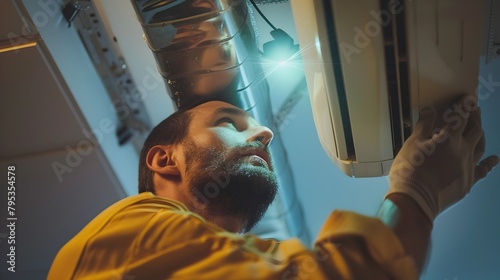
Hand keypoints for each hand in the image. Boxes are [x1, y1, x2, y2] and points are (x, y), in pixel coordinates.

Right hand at [386, 95, 498, 221]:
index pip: (460, 116)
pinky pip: (483, 170)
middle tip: (473, 110)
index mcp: (449, 138)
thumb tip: (430, 111)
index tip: (468, 98)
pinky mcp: (468, 181)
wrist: (416, 199)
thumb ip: (423, 127)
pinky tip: (495, 159)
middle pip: (475, 129)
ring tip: (479, 128)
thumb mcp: (412, 144)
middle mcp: (463, 149)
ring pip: (481, 146)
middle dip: (475, 117)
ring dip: (481, 135)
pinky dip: (490, 163)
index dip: (464, 105)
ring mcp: (468, 166)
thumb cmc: (410, 170)